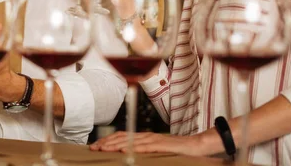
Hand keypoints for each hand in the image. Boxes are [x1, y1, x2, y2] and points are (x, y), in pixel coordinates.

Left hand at [90, 131, 206, 156]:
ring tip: (104, 148)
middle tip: (94, 147)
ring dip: (115, 145)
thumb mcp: (156, 150)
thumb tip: (127, 154)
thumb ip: (143, 150)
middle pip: (122, 137)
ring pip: (130, 141)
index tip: (97, 145)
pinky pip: (146, 147)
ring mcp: (154, 139)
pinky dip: (134, 148)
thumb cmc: (176, 149)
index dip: (108, 140)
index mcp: (144, 137)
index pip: (122, 136)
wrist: (196, 145)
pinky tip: (125, 151)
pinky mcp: (162, 145)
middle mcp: (147, 136)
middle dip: (107, 142)